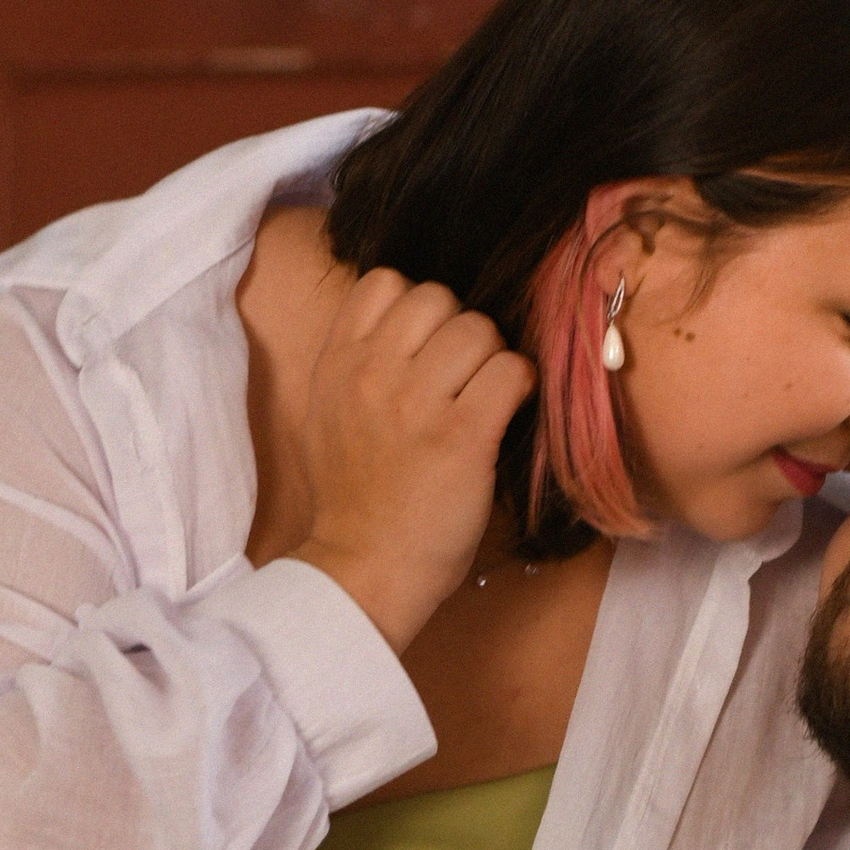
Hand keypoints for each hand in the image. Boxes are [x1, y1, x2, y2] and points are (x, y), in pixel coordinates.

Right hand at [280, 271, 537, 652]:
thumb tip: (405, 326)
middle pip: (438, 297)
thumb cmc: (352, 499)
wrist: (362, 568)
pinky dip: (521, 385)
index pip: (384, 281)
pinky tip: (508, 412)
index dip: (418, 306)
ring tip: (487, 398)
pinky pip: (510, 371)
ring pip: (479, 328)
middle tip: (464, 377)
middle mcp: (371, 372)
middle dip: (461, 330)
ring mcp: (416, 402)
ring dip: (493, 358)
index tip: (429, 347)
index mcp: (337, 363)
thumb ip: (356, 363)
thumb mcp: (328, 415)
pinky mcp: (462, 436)